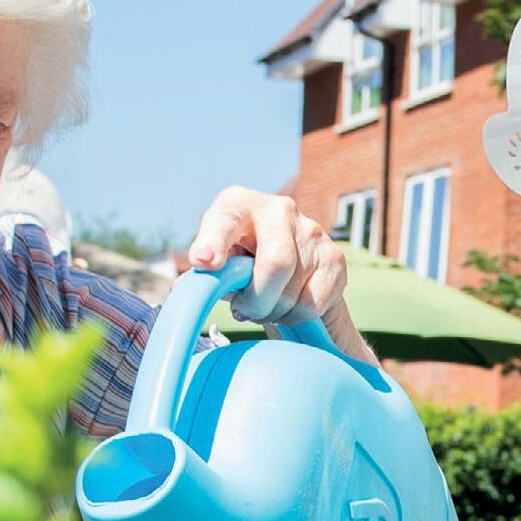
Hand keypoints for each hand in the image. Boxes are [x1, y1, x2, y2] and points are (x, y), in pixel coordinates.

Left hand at [188, 186, 349, 331]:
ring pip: (293, 291)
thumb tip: (185, 291)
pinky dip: (295, 315)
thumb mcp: (217, 263)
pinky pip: (313, 302)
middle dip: (257, 302)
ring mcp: (312, 230)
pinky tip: (287, 306)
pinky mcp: (334, 257)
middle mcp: (278, 208)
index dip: (214, 242)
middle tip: (243, 311)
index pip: (225, 221)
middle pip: (276, 264)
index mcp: (238, 204)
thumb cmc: (240, 261)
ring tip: (266, 305)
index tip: (204, 263)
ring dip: (274, 312)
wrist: (287, 262)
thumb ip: (202, 276)